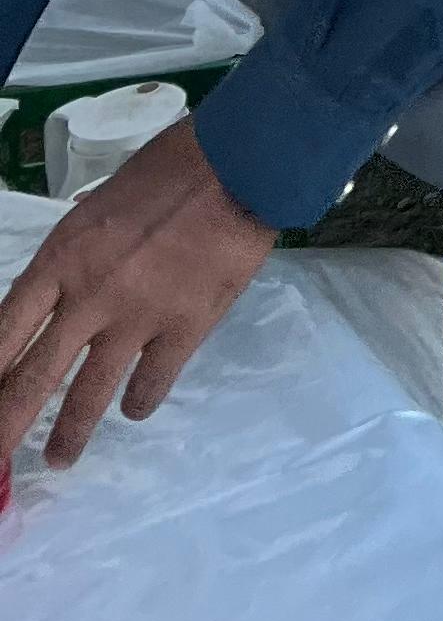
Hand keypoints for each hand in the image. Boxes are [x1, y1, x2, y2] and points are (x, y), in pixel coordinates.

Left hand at [0, 119, 273, 467]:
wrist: (241, 162)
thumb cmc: (169, 169)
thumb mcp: (99, 204)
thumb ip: (76, 253)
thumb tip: (61, 287)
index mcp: (64, 257)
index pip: (5, 331)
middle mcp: (90, 296)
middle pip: (32, 379)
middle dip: (5, 428)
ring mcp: (137, 319)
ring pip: (88, 398)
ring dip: (67, 437)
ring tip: (58, 458)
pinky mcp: (183, 331)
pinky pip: (148, 387)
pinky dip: (138, 401)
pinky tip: (136, 403)